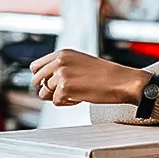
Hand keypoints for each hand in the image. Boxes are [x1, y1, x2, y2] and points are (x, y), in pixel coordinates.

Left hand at [29, 49, 148, 106]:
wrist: (123, 81)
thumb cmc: (106, 75)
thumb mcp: (81, 63)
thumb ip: (62, 68)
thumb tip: (44, 83)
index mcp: (63, 53)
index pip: (36, 66)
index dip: (42, 78)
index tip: (51, 85)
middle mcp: (59, 61)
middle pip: (36, 81)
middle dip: (47, 90)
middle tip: (64, 93)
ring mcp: (61, 74)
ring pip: (44, 93)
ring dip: (58, 97)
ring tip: (76, 94)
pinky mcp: (64, 88)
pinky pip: (56, 102)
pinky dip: (68, 104)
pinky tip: (81, 98)